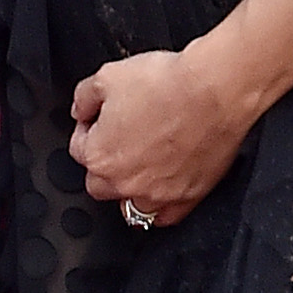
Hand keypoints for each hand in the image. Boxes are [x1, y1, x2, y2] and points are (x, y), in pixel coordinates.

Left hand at [70, 42, 255, 228]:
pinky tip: (162, 191)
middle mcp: (124, 182)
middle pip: (99, 183)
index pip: (79, 148)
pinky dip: (161, 207)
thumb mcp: (108, 76)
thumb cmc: (168, 84)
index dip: (88, 128)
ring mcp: (157, 194)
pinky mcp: (187, 197)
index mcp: (99, 155)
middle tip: (119, 142)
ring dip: (130, 190)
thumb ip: (84, 97)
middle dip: (104, 164)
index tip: (99, 118)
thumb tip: (81, 108)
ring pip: (130, 207)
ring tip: (139, 170)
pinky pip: (166, 216)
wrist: (214, 91)